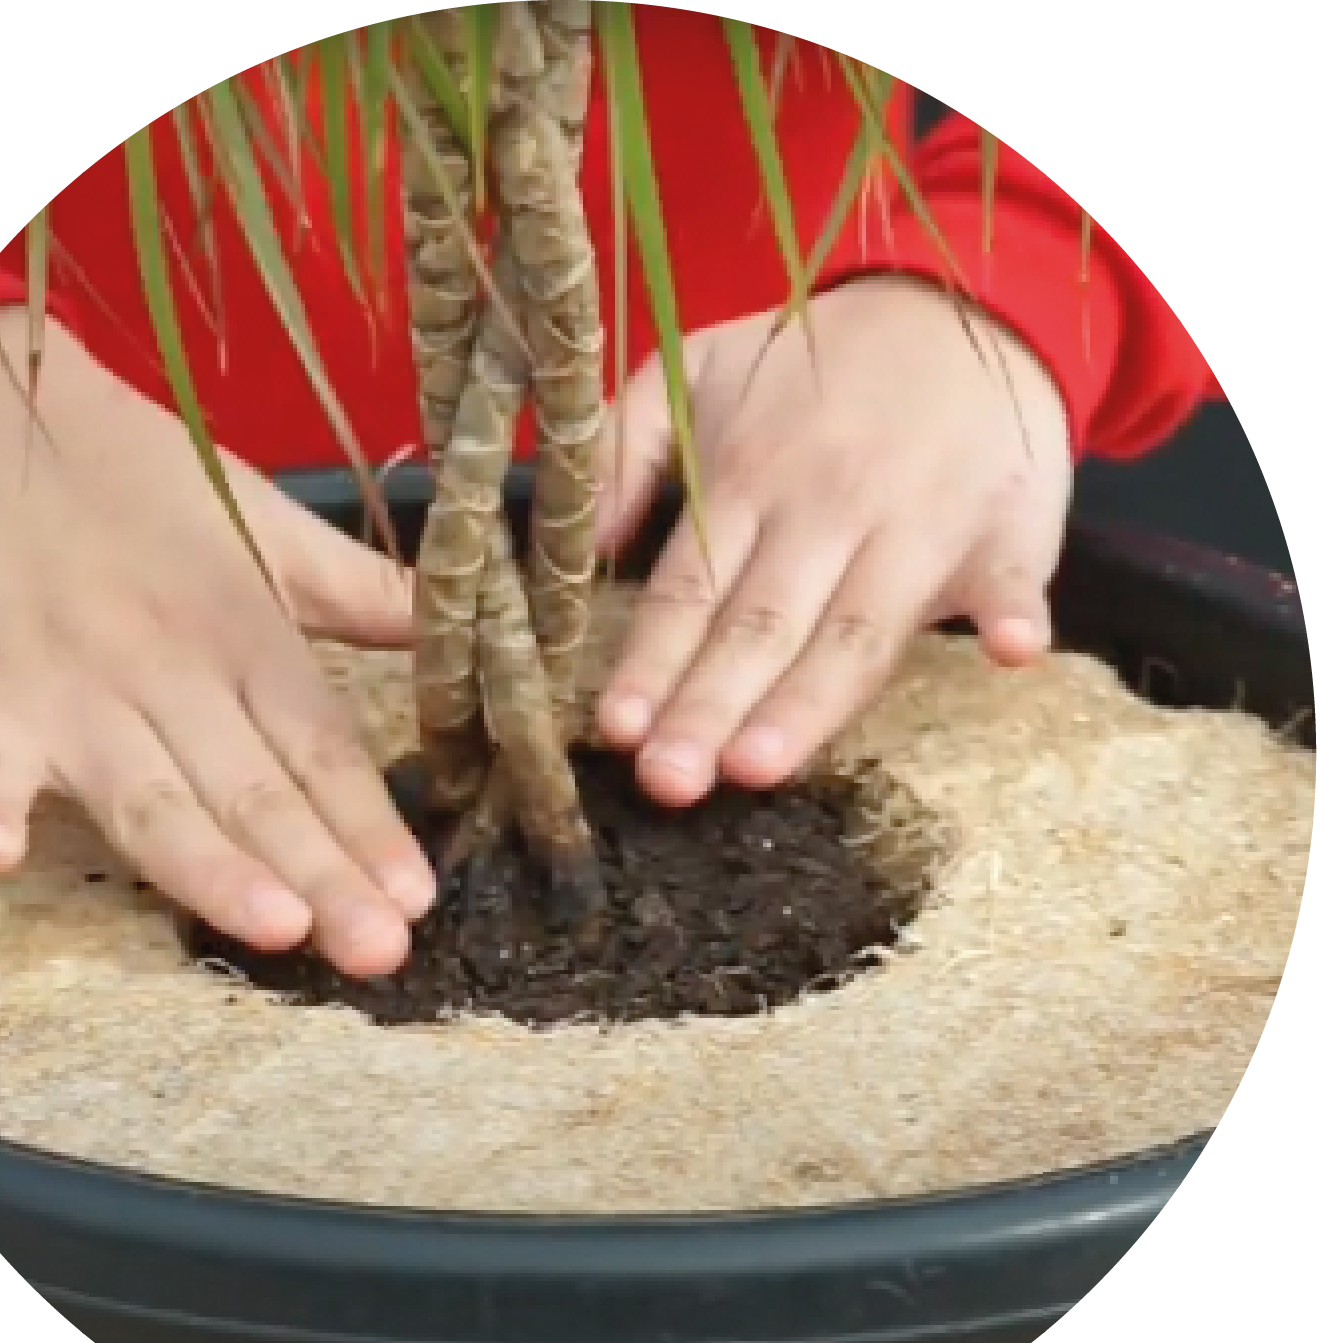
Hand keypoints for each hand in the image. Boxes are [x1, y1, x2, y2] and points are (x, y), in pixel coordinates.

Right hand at [0, 309, 433, 976]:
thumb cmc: (137, 480)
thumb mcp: (270, 528)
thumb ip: (367, 593)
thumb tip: (472, 620)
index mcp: (248, 637)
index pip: (323, 749)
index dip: (371, 825)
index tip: (418, 897)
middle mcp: (173, 673)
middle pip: (256, 791)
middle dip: (322, 874)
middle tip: (379, 949)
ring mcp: (73, 688)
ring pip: (151, 795)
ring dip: (207, 863)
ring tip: (273, 925)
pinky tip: (0, 853)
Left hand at [593, 274, 1074, 805]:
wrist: (958, 304)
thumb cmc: (812, 362)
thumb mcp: (694, 371)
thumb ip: (623, 450)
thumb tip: (585, 548)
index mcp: (749, 477)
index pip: (689, 588)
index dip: (650, 661)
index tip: (613, 730)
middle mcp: (828, 507)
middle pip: (762, 625)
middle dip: (709, 707)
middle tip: (668, 781)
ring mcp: (923, 520)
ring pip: (858, 631)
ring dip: (811, 700)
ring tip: (757, 766)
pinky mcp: (1007, 524)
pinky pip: (1014, 570)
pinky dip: (1015, 607)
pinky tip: (1011, 649)